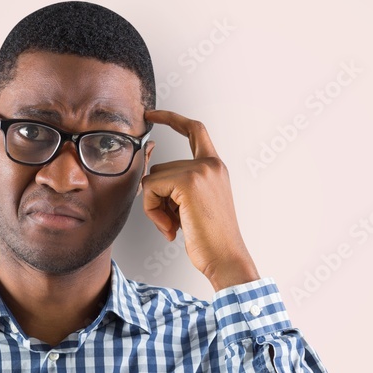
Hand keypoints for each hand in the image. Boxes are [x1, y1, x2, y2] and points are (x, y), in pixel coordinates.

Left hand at [141, 110, 259, 292]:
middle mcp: (210, 164)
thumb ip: (178, 185)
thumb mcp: (195, 203)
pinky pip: (151, 188)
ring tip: (175, 226)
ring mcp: (200, 171)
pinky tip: (171, 228)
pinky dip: (153, 211)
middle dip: (157, 197)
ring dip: (155, 206)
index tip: (151, 114)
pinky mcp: (189, 182)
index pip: (194, 129)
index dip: (171, 119)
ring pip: (153, 179)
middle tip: (172, 222)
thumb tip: (146, 175)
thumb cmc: (210, 238)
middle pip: (161, 167)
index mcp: (215, 167)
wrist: (225, 258)